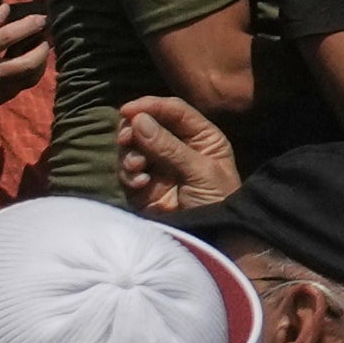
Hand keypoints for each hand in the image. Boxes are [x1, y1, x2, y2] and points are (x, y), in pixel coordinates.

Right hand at [115, 95, 243, 215]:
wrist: (212, 237)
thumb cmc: (217, 200)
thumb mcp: (200, 171)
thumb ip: (169, 146)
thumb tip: (139, 120)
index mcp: (200, 137)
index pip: (173, 111)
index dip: (151, 106)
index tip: (128, 109)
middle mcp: (178, 147)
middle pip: (148, 124)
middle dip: (134, 129)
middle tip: (126, 138)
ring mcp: (159, 167)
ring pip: (133, 147)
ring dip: (130, 154)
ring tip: (137, 167)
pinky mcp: (144, 187)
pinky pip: (128, 172)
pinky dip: (129, 174)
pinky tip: (141, 183)